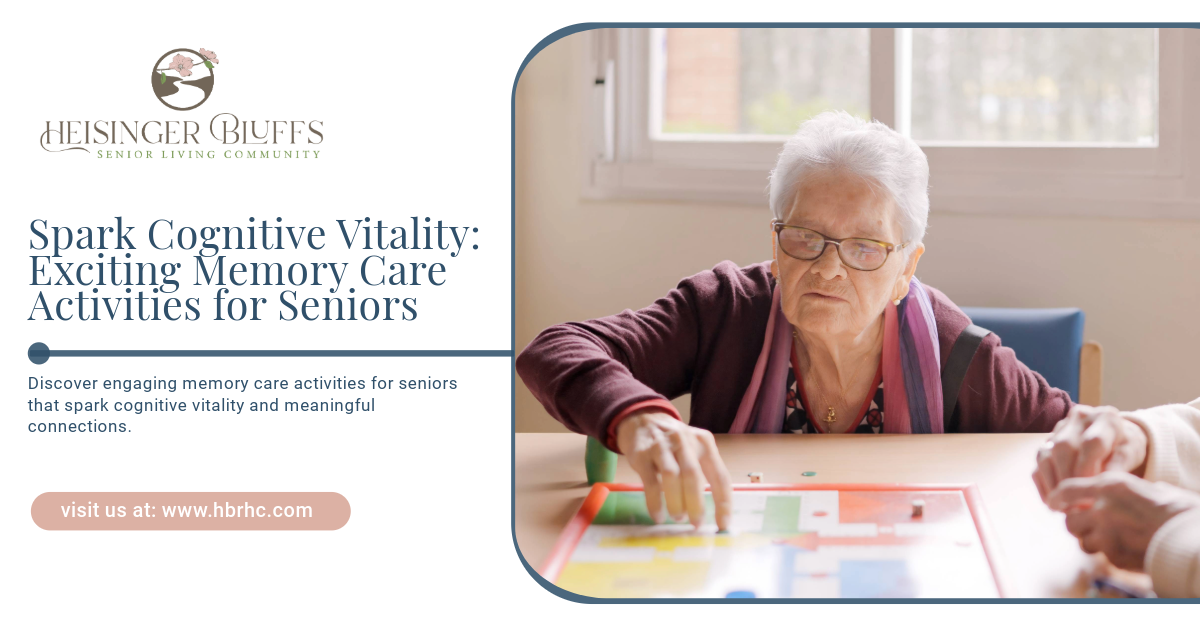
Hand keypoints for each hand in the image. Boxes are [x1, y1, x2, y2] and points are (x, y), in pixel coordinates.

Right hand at [615, 411, 732, 530]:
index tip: (723, 524)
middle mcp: (684, 442)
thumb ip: (702, 471)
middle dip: (696, 504)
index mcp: (704, 443)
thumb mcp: (692, 448)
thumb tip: (707, 509)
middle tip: (696, 524)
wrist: (640, 419)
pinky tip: (658, 515)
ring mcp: (661, 446)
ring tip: (678, 518)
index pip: (719, 475)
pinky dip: (655, 501)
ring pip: (671, 476)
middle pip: (693, 475)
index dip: (723, 503)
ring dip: (676, 502)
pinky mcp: (642, 454)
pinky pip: (650, 481)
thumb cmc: (672, 442)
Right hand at [1032, 405, 1147, 501]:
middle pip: (1064, 447)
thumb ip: (1119, 467)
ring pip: (1046, 455)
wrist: (1116, 438)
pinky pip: (1037, 464)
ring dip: (1053, 484)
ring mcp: (1059, 429)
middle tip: (1075, 504)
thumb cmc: (1125, 447)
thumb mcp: (1131, 454)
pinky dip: (1043, 485)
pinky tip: (1053, 501)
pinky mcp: (1046, 443)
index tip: (1091, 492)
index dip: (1089, 469)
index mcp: (1105, 418)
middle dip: (1068, 478)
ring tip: (1063, 506)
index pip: (1092, 442)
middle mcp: (1079, 418)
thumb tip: (1101, 487)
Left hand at [1047, 472, 1199, 570]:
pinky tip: (1126, 549)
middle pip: (1070, 521)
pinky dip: (1110, 554)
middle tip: (1091, 525)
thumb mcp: (1153, 488)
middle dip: (1078, 524)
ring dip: (1092, 541)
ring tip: (1110, 538)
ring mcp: (1105, 534)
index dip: (1057, 497)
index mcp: (1110, 486)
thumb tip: (1128, 494)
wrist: (1190, 538)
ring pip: (1083, 541)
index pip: (1068, 490)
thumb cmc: (1179, 511)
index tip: (1052, 502)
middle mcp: (1102, 509)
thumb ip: (1131, 491)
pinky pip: (1103, 556)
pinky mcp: (1113, 556)